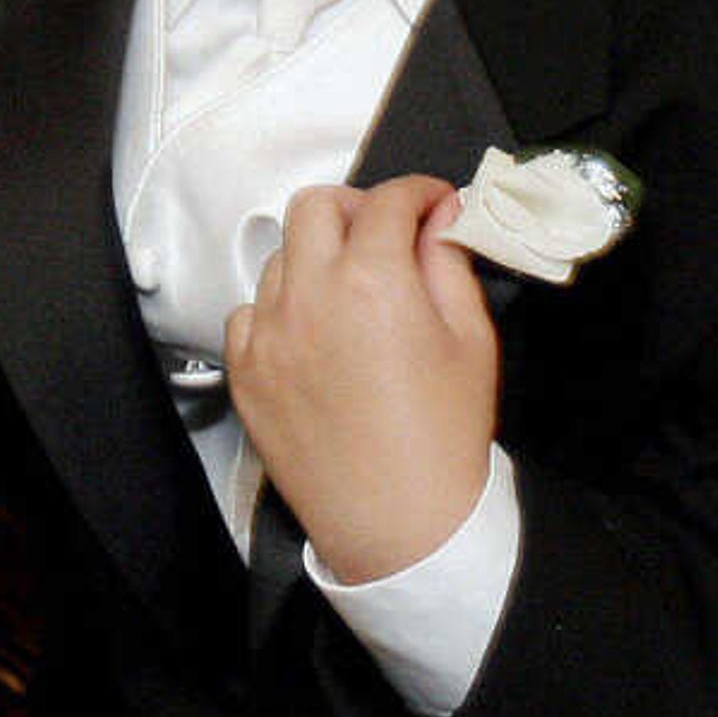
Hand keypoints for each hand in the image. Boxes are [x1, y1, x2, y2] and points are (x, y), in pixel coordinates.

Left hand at [225, 176, 498, 581]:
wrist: (399, 523)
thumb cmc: (443, 439)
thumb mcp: (471, 339)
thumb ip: (450, 263)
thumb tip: (440, 220)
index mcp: (374, 281)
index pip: (389, 200)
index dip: (421, 193)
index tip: (435, 206)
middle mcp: (310, 297)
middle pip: (317, 206)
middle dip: (358, 208)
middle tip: (389, 236)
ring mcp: (268, 334)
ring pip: (281, 256)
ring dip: (318, 258)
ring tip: (353, 293)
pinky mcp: (245, 371)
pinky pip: (249, 310)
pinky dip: (281, 308)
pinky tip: (314, 334)